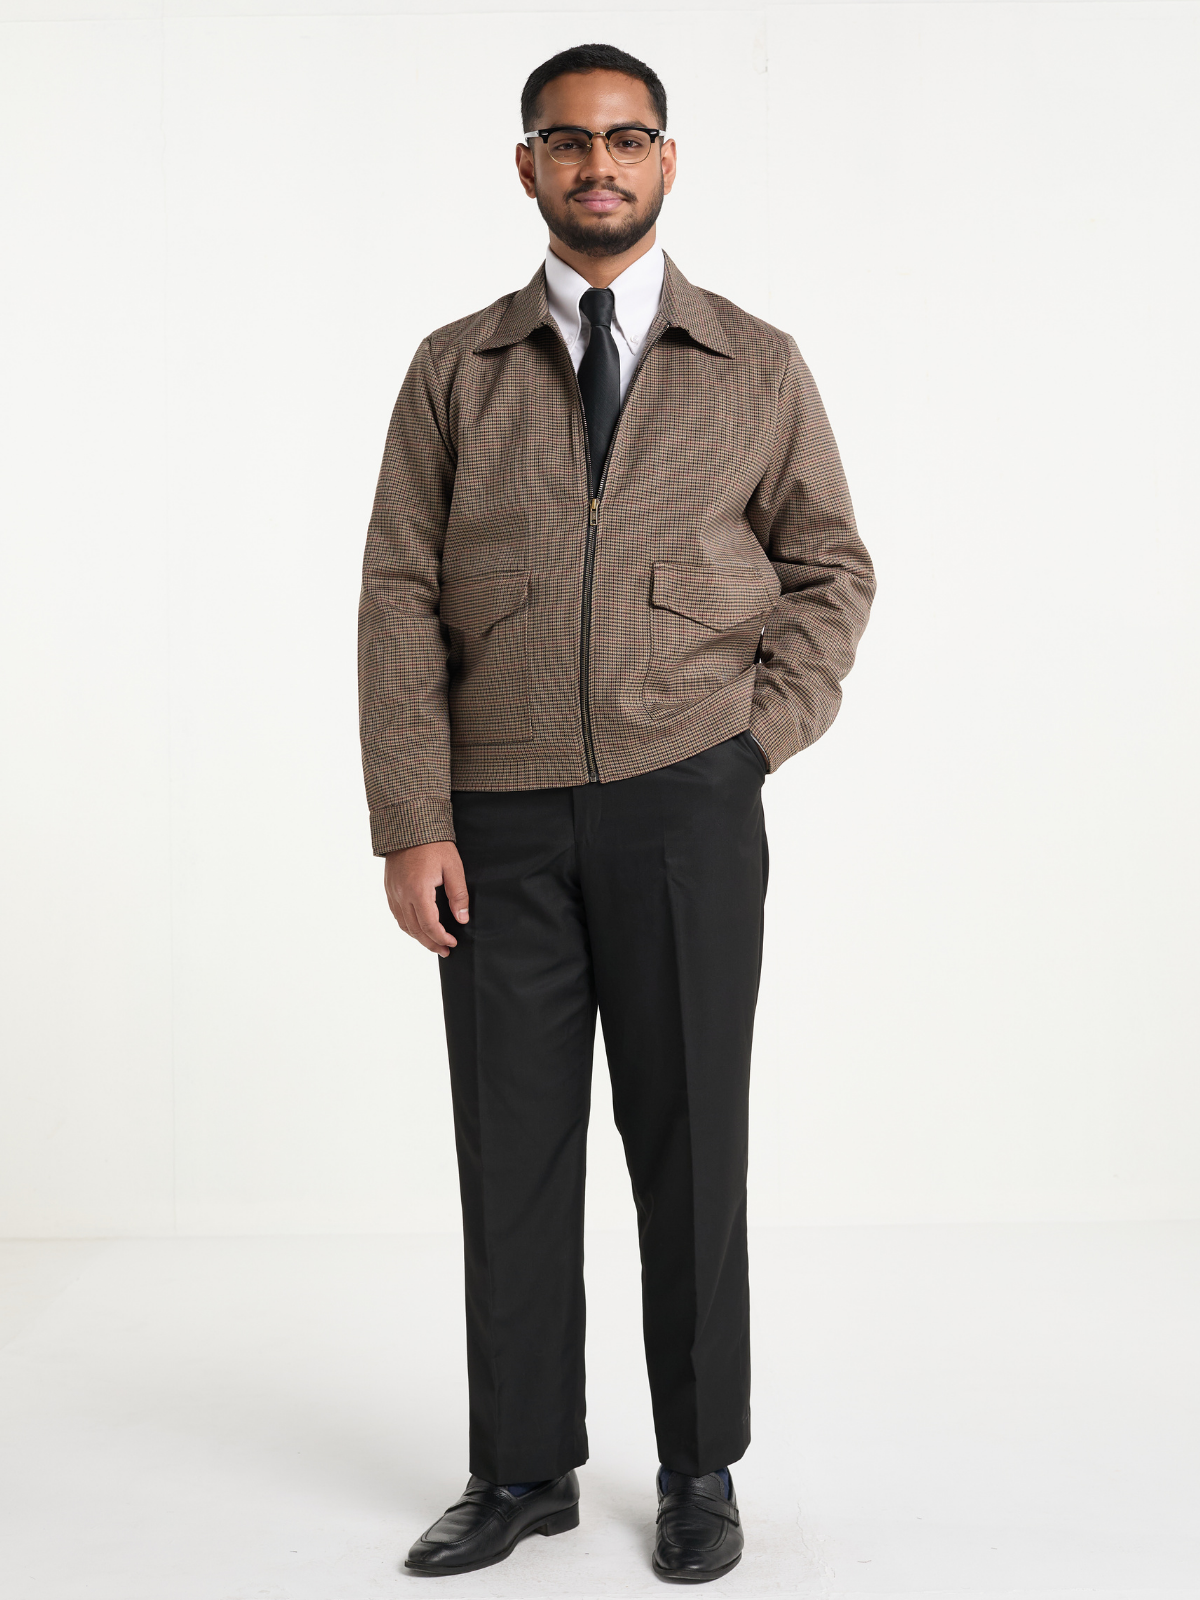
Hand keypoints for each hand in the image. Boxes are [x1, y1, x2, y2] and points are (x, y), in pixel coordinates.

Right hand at [384, 841, 468, 956]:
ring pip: (403, 924)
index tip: (452, 943)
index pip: (429, 925)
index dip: (441, 938)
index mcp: (418, 890)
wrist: (409, 824)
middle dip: (431, 943)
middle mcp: (402, 894)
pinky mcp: (389, 887)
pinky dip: (407, 925)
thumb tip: (462, 919)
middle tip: (445, 951)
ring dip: (418, 937)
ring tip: (433, 943)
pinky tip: (417, 927)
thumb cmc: (434, 843)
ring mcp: (393, 891)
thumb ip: (458, 895)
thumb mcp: (453, 867)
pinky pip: (396, 914)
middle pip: (414, 929)